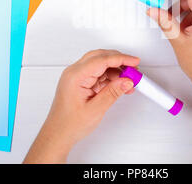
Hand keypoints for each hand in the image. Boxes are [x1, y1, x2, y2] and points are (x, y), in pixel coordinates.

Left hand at [24, 50, 138, 162]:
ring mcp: (76, 76)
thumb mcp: (96, 109)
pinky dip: (109, 76)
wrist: (58, 134)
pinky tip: (119, 84)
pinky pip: (97, 72)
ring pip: (100, 64)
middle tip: (133, 69)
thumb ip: (113, 92)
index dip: (120, 58)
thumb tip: (126, 80)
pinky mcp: (80, 81)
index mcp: (75, 76)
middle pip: (100, 57)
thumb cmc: (69, 124)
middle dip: (119, 61)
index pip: (102, 60)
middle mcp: (74, 73)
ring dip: (115, 70)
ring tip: (128, 80)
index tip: (134, 61)